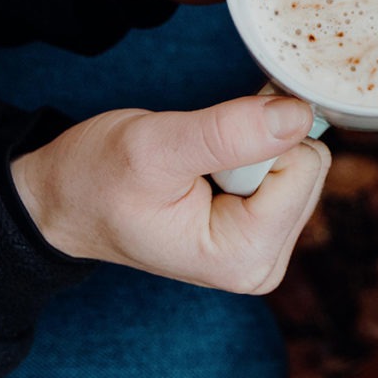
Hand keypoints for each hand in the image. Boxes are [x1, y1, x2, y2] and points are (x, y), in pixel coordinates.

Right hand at [11, 95, 329, 293]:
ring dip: (252, 145)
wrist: (68, 198)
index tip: (204, 149)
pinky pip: (289, 165)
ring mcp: (267, 247)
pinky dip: (254, 149)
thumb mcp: (156, 147)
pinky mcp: (265, 227)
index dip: (255, 138)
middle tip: (199, 155)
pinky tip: (214, 165)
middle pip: (309, 165)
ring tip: (200, 163)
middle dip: (257, 143)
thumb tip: (299, 115)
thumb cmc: (99, 178)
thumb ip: (229, 133)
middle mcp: (264, 263)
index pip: (303, 166)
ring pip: (301, 161)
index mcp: (244, 258)